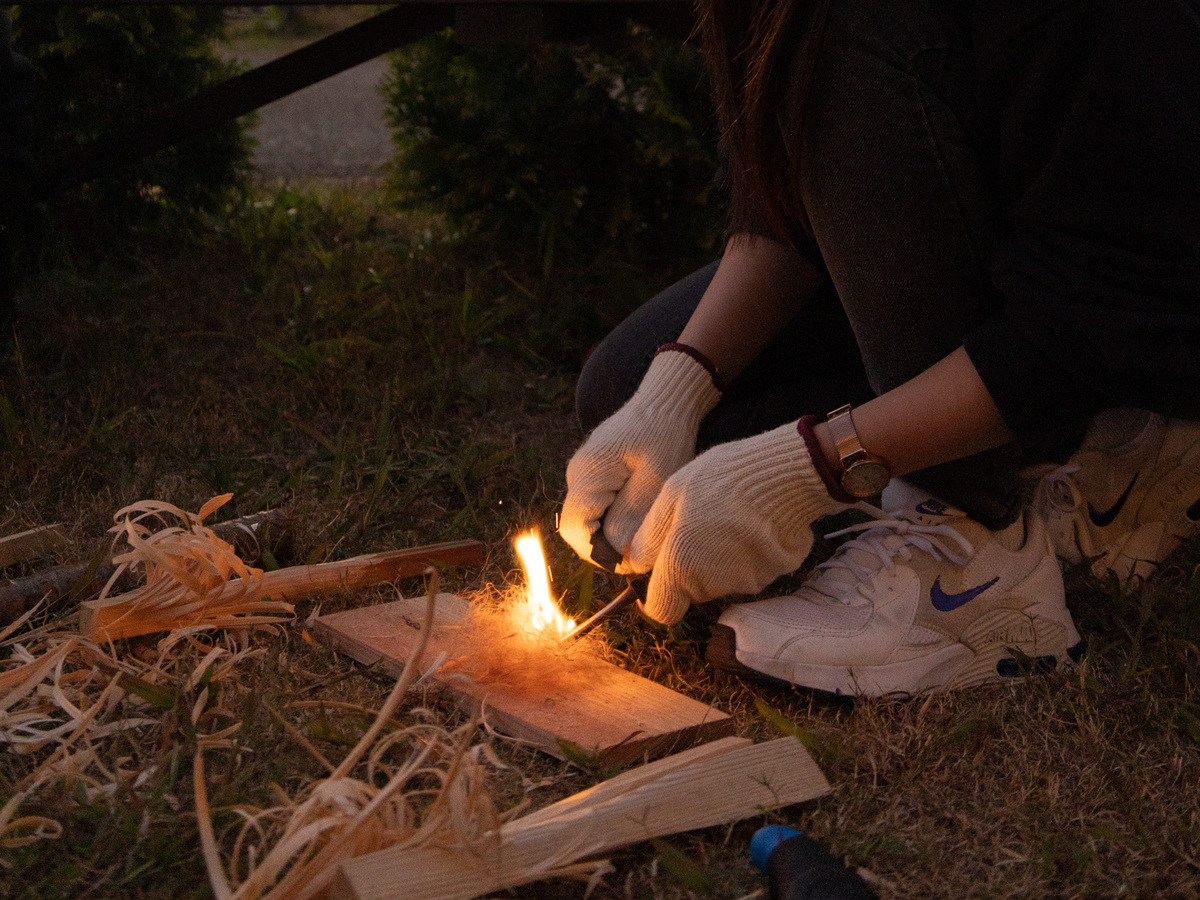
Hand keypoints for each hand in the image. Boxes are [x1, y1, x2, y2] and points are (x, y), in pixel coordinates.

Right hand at [559, 348, 720, 566]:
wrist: (666, 400)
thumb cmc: (666, 434)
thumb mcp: (657, 479)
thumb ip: (633, 517)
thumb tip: (619, 556)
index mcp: (588, 475)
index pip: (577, 531)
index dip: (601, 554)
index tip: (635, 560)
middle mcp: (577, 475)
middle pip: (579, 529)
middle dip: (607, 548)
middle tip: (643, 553)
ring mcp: (583, 473)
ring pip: (588, 520)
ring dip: (611, 535)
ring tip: (644, 535)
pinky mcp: (595, 473)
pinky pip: (597, 507)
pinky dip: (614, 520)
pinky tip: (640, 518)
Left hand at [628, 421, 845, 623]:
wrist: (785, 475)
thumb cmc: (721, 478)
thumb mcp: (672, 495)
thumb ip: (649, 536)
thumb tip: (635, 564)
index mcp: (680, 568)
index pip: (662, 611)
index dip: (658, 594)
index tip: (662, 570)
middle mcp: (712, 586)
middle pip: (692, 591)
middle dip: (690, 567)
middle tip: (700, 524)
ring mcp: (746, 583)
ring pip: (722, 580)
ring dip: (720, 558)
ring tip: (730, 517)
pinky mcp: (773, 575)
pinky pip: (751, 570)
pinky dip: (749, 553)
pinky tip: (753, 523)